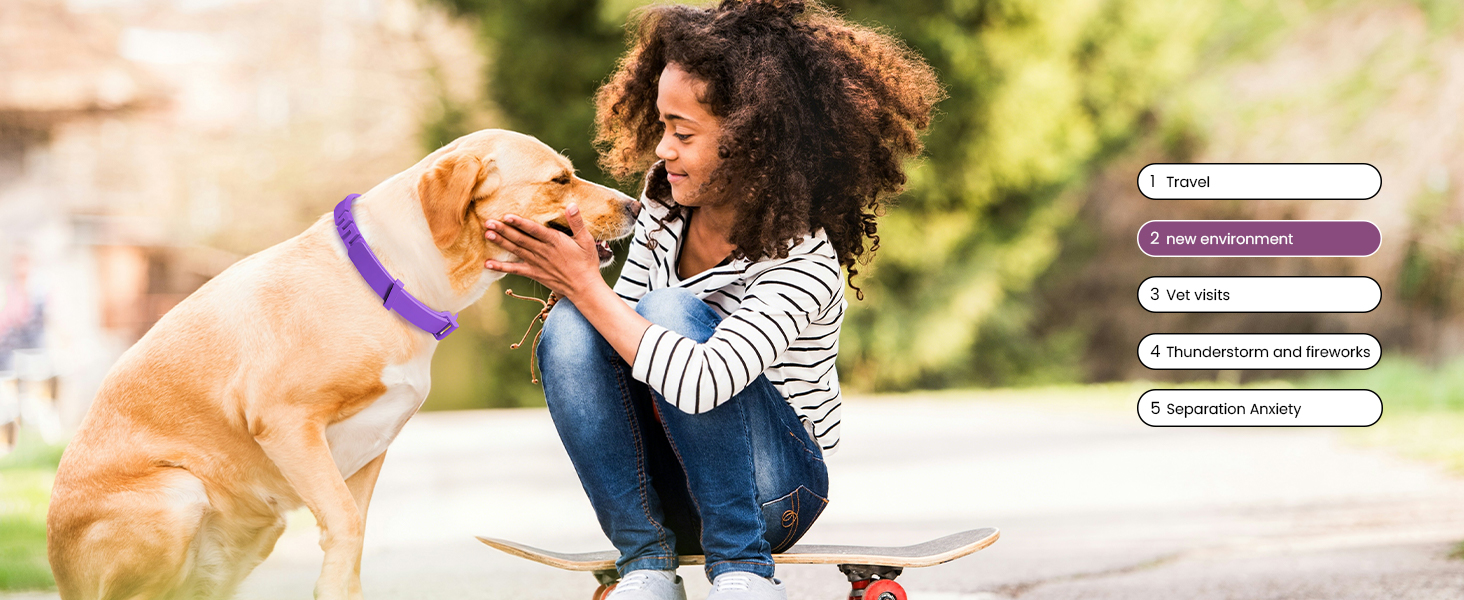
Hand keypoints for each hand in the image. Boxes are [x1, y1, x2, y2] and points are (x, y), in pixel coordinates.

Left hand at [483, 204, 604, 299]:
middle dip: (504, 230)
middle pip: (520, 239)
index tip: (507, 216)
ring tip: (487, 234)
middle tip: (488, 222)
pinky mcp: (534, 273)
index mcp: (555, 241)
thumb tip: (571, 205)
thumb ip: (577, 222)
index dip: (520, 223)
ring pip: (516, 251)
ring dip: (501, 242)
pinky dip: (501, 267)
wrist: (584, 287)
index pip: (534, 230)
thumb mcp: (586, 240)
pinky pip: (515, 270)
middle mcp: (543, 252)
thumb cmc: (586, 262)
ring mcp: (537, 263)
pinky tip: (488, 264)